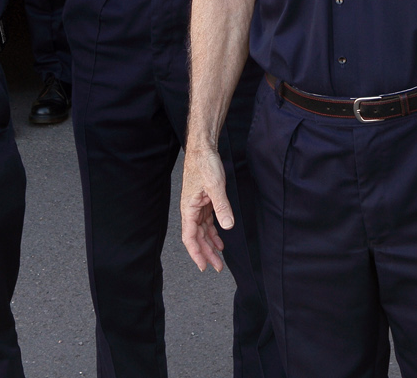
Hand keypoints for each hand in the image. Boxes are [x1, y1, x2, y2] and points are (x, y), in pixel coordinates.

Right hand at [180, 147, 231, 272]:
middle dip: (206, 253)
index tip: (203, 267)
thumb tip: (227, 226)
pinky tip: (220, 239)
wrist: (203, 149)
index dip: (196, 254)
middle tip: (217, 267)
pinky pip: (208, 222)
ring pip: (203, 231)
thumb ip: (221, 207)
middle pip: (197, 238)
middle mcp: (191, 210)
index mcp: (188, 208)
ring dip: (210, 244)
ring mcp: (198, 206)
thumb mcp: (215, 186)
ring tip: (219, 258)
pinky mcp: (205, 201)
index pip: (190, 237)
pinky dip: (214, 232)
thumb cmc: (204, 164)